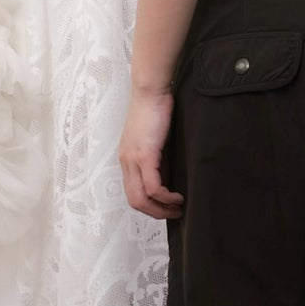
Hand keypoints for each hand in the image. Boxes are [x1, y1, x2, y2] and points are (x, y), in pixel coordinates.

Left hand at [120, 86, 183, 218]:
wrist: (152, 91)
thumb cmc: (156, 110)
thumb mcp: (156, 141)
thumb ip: (159, 160)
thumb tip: (169, 178)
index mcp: (127, 159)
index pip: (132, 193)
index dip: (150, 206)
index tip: (167, 207)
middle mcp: (126, 162)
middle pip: (135, 201)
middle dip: (156, 213)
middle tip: (174, 214)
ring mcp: (133, 160)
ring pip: (141, 198)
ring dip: (161, 209)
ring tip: (178, 208)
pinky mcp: (145, 155)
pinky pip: (153, 186)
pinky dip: (166, 197)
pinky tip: (177, 196)